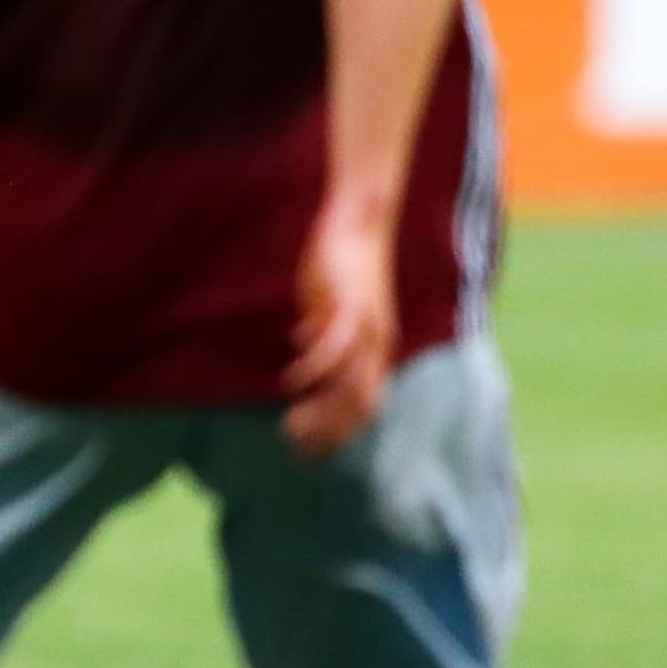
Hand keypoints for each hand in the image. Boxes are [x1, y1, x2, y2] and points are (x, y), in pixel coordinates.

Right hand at [282, 196, 399, 457]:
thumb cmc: (343, 262)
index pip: (364, 408)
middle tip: (293, 441)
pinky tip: (290, 381)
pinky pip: (333, 352)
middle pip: (360, 409)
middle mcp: (376, 347)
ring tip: (290, 423)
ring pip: (350, 389)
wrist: (360, 220)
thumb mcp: (334, 305)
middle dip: (328, 433)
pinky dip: (313, 372)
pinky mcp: (347, 309)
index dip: (337, 434)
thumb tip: (305, 342)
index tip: (305, 447)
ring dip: (321, 413)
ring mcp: (364, 330)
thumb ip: (325, 329)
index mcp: (375, 350)